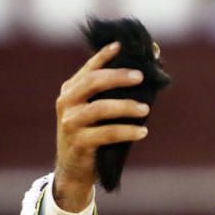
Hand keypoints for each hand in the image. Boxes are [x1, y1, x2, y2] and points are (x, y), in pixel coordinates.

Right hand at [53, 42, 149, 210]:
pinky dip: (127, 131)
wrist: (74, 170)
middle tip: (141, 76)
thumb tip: (148, 69)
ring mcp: (70, 123)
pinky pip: (106, 134)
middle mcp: (66, 103)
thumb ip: (115, 92)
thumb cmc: (93, 134)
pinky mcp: (78, 143)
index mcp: (71, 90)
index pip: (89, 68)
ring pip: (100, 108)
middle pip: (93, 82)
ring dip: (126, 106)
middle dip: (118, 76)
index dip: (104, 55)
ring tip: (146, 108)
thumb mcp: (98, 111)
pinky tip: (142, 132)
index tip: (122, 45)